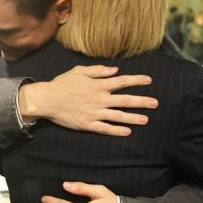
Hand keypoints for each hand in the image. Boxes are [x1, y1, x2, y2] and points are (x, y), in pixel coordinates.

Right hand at [18, 65, 156, 135]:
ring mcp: (94, 113)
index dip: (136, 80)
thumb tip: (115, 70)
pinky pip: (105, 128)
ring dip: (133, 118)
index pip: (121, 81)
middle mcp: (99, 99)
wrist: (47, 100)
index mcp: (98, 85)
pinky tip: (127, 132)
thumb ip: (98, 70)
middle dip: (141, 101)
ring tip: (146, 120)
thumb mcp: (79, 71)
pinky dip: (117, 130)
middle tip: (155, 103)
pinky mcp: (88, 124)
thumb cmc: (62, 84)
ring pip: (118, 116)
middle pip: (124, 100)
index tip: (149, 80)